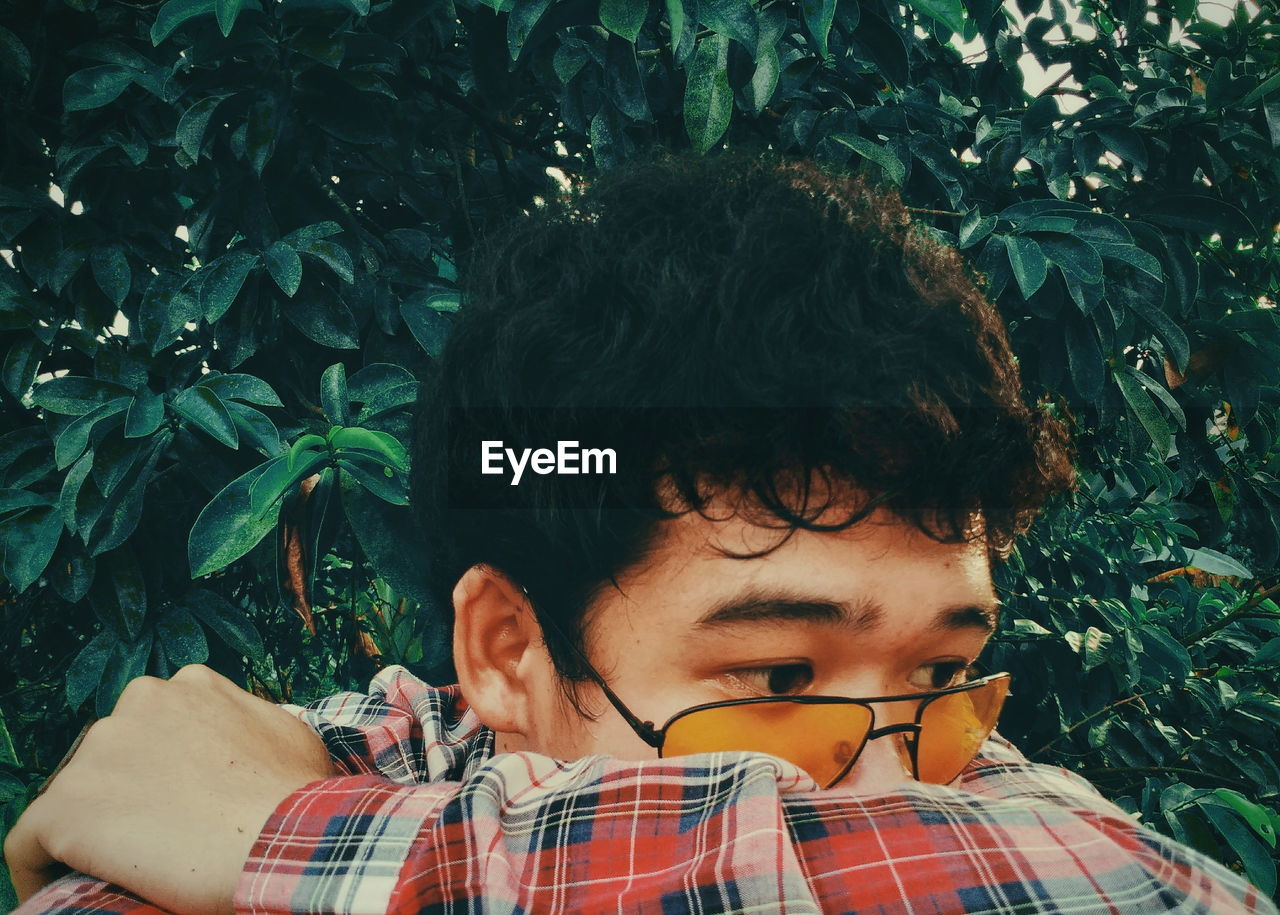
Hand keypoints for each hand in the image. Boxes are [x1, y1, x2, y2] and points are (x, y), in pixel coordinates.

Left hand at [4, 664, 337, 914]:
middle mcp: (139, 702)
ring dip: (91, 828)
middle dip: (125, 792)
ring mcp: (97, 752)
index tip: (176, 801)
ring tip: (119, 869)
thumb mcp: (287, 734)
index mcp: (188, 685)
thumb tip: (241, 735)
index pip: (153, 723)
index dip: (161, 766)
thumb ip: (247, 720)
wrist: (280, 837)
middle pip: (110, 754)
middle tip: (155, 839)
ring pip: (72, 796)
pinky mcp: (64, 808)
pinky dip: (42, 870)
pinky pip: (28, 843)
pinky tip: (64, 890)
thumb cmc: (295, 795)